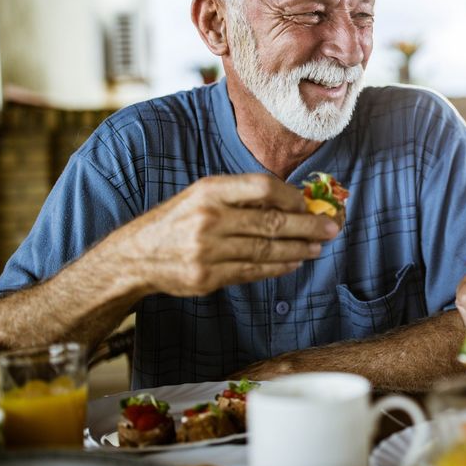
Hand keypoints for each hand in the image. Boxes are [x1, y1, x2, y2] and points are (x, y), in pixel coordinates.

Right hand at [106, 174, 337, 296]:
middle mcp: (209, 219)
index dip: (291, 196)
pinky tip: (294, 263)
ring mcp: (207, 251)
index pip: (262, 187)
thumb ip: (240, 196)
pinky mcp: (207, 277)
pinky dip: (278, 268)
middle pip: (271, 222)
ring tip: (318, 247)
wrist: (134, 256)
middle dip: (307, 226)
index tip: (309, 203)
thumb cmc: (178, 220)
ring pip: (266, 250)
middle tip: (330, 228)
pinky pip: (252, 272)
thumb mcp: (202, 195)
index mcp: (209, 191)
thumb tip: (293, 201)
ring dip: (298, 250)